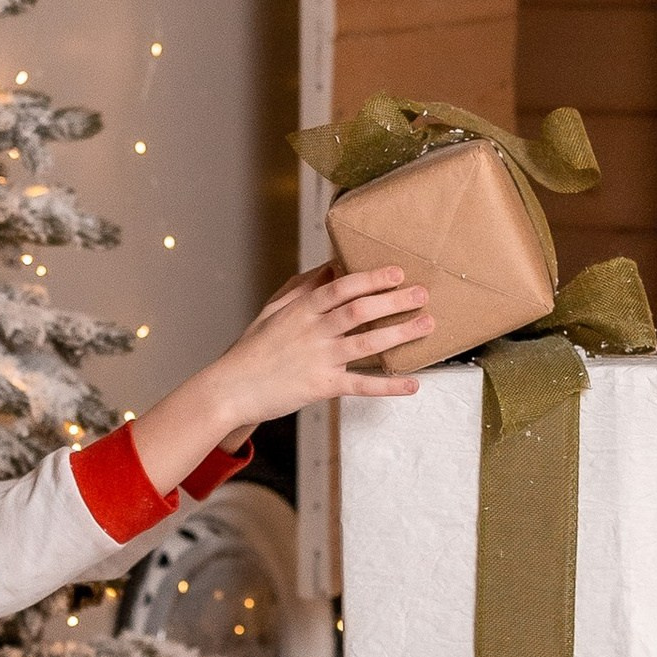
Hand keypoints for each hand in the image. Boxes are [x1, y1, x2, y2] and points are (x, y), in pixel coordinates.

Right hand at [128, 265, 428, 494]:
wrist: (231, 388)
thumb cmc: (252, 348)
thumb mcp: (273, 310)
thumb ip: (302, 289)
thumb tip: (329, 268)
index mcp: (302, 309)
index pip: (342, 287)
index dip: (371, 278)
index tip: (397, 272)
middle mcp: (313, 331)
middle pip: (360, 310)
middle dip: (394, 300)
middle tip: (422, 294)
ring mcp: (319, 358)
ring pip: (367, 342)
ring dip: (400, 333)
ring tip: (426, 324)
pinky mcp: (322, 386)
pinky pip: (361, 384)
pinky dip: (388, 385)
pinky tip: (412, 383)